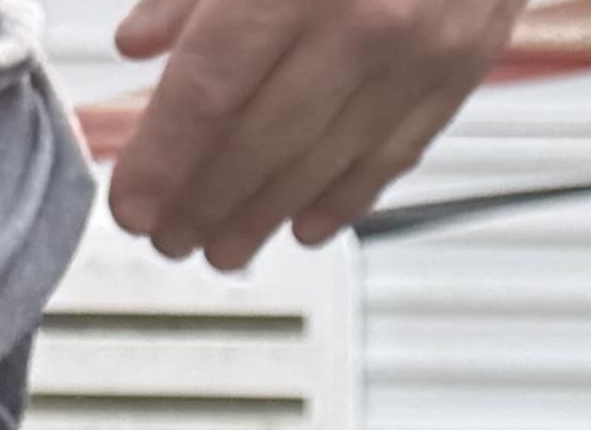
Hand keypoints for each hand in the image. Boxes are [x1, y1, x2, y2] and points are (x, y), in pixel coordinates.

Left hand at [100, 0, 533, 270]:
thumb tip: (140, 45)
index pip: (210, 90)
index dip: (165, 158)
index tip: (132, 202)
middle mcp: (361, 22)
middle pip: (262, 142)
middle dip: (205, 201)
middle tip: (167, 237)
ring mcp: (417, 56)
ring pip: (324, 164)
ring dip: (263, 216)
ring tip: (220, 247)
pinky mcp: (457, 71)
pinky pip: (392, 155)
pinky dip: (343, 199)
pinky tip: (302, 225)